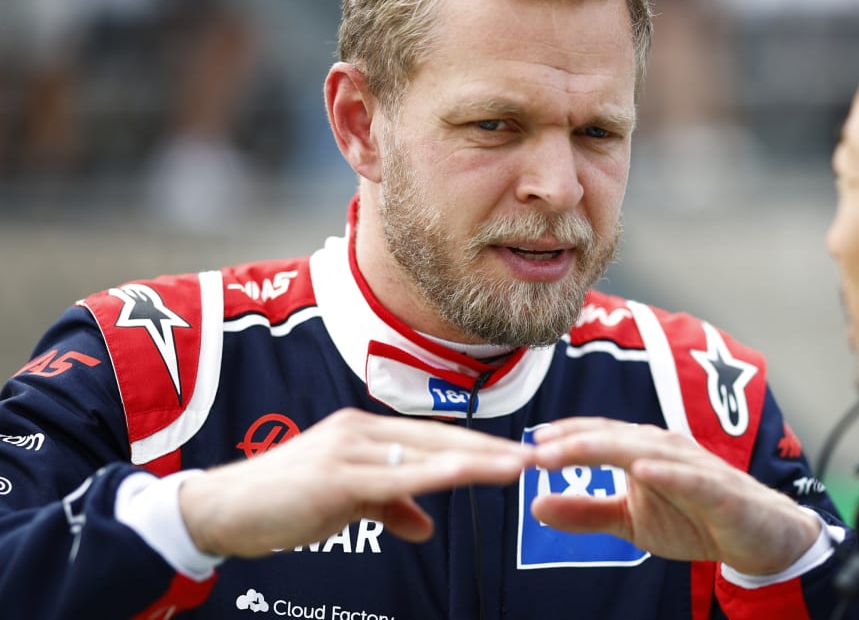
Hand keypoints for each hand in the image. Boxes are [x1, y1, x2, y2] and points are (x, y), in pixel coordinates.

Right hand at [178, 408, 531, 556]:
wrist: (221, 510)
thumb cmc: (281, 505)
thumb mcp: (345, 504)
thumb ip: (387, 508)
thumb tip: (424, 527)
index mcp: (365, 433)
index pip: (434, 438)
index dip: (478, 445)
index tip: (516, 454)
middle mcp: (361, 431)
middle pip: (440, 439)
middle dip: (491, 448)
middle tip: (537, 455)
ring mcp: (349, 450)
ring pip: (427, 453)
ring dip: (478, 459)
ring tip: (518, 464)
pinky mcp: (337, 477)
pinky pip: (398, 476)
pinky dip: (437, 473)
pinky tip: (468, 473)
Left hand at [529, 417, 821, 574]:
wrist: (760, 537)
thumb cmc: (695, 519)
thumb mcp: (631, 523)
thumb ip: (587, 512)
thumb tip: (535, 506)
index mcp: (643, 450)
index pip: (598, 436)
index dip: (564, 439)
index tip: (526, 447)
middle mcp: (666, 448)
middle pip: (615, 438)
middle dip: (575, 441)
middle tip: (537, 450)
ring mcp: (694, 466)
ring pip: (647, 450)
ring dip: (608, 449)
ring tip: (573, 452)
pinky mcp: (720, 490)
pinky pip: (692, 479)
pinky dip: (668, 472)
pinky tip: (643, 470)